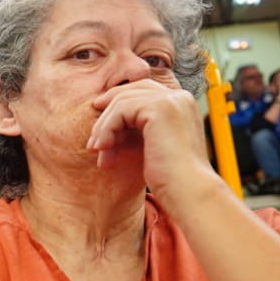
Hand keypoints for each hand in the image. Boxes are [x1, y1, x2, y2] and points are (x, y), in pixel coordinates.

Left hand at [88, 79, 212, 202]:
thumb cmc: (170, 176)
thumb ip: (137, 129)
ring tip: (96, 150)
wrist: (187, 190)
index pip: (142, 91)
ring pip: (122, 101)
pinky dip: (107, 128)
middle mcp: (179, 97)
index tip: (99, 127)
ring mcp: (171, 100)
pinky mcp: (159, 108)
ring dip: (104, 127)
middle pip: (130, 91)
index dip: (116, 105)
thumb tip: (106, 122)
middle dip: (107, 115)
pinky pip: (120, 110)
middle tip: (92, 141)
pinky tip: (102, 147)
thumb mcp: (151, 146)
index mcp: (181, 104)